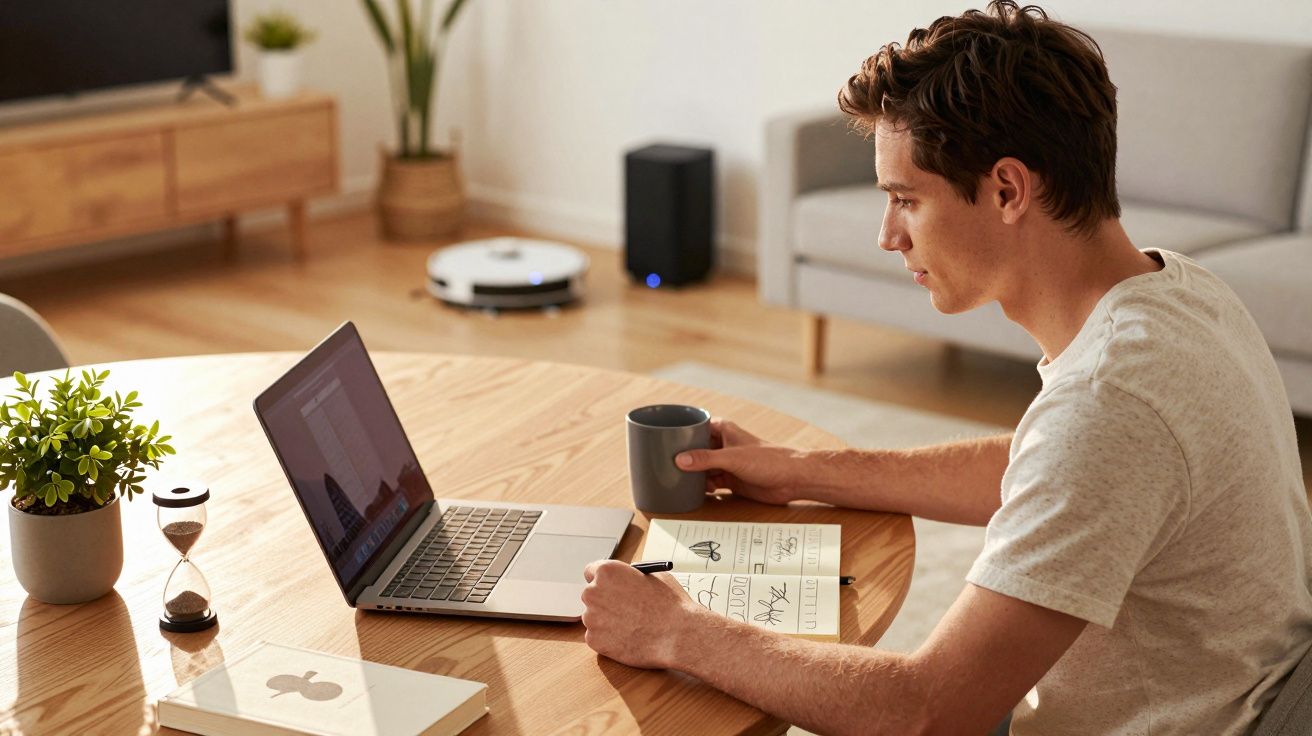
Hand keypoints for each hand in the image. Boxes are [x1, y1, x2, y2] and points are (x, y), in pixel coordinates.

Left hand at [581, 560, 705, 668]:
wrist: (678, 635)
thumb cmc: (670, 604)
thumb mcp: (653, 576)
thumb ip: (632, 576)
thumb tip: (625, 580)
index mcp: (607, 572)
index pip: (591, 571)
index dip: (603, 580)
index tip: (609, 586)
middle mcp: (594, 592)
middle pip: (591, 595)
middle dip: (604, 601)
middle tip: (622, 609)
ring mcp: (592, 618)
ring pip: (594, 617)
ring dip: (607, 620)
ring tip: (632, 625)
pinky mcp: (594, 640)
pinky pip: (597, 637)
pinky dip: (609, 639)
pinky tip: (629, 637)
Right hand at [675, 418, 804, 504]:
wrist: (792, 479)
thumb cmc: (770, 459)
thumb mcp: (732, 458)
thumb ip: (705, 459)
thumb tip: (680, 460)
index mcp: (723, 430)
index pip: (695, 426)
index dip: (679, 432)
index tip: (661, 438)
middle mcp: (722, 445)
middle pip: (695, 449)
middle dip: (682, 457)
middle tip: (663, 464)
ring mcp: (726, 463)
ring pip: (701, 468)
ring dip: (692, 475)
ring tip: (676, 480)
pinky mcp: (731, 479)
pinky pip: (710, 483)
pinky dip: (703, 487)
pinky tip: (695, 491)